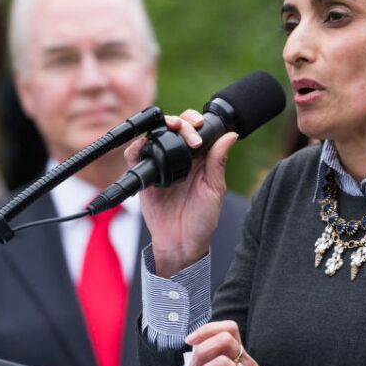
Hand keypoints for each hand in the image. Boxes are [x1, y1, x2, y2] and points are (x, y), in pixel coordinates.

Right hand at [125, 110, 237, 276]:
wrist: (182, 243)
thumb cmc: (201, 220)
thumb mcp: (214, 190)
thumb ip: (218, 162)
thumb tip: (231, 135)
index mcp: (199, 159)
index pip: (195, 130)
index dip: (195, 121)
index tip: (200, 125)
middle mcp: (179, 158)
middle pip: (173, 128)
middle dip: (179, 122)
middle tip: (187, 131)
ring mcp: (160, 165)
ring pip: (154, 136)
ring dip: (159, 128)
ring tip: (170, 130)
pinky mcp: (144, 177)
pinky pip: (135, 157)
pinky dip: (136, 148)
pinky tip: (144, 146)